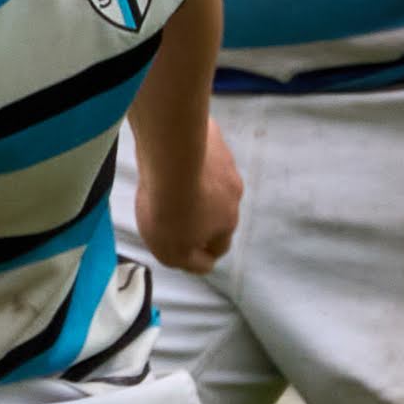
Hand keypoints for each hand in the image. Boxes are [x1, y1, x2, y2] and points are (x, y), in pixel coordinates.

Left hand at [135, 120, 244, 273]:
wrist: (171, 156)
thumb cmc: (170, 210)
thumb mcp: (174, 252)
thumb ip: (191, 262)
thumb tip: (206, 265)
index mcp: (226, 224)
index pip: (220, 246)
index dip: (204, 249)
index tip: (186, 244)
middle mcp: (234, 195)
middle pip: (221, 211)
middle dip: (203, 214)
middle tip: (177, 211)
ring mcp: (227, 164)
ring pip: (215, 180)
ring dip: (201, 183)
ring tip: (173, 180)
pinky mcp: (214, 137)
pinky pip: (205, 152)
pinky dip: (194, 157)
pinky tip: (173, 154)